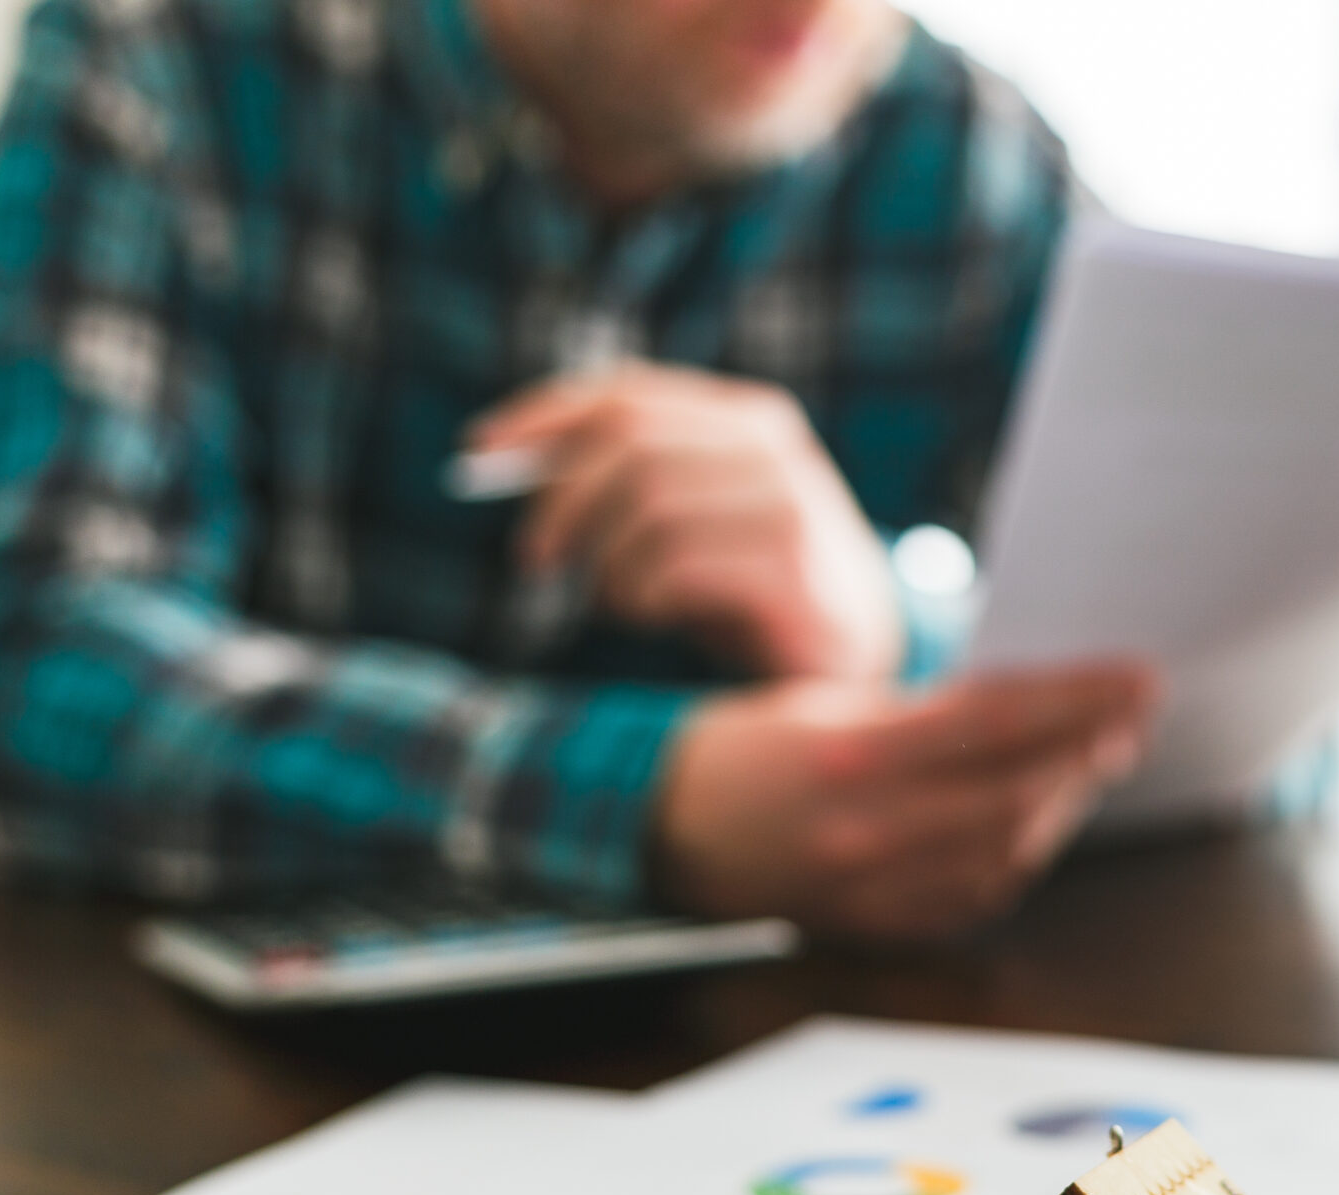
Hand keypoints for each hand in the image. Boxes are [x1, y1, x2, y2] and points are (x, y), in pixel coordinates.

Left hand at [469, 363, 901, 680]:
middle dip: (560, 499)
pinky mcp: (790, 572)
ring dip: (606, 563)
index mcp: (749, 420)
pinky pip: (672, 567)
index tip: (479, 448)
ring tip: (620, 599)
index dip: (544, 415)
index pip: (627, 393)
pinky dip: (640, 595)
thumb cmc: (754, 587)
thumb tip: (510, 457)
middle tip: (532, 556)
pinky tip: (655, 614)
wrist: (859, 657)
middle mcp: (773, 451)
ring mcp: (787, 507)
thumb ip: (629, 479)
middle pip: (626, 444)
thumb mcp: (695, 517)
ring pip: (644, 506)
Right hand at [654, 662, 1160, 941]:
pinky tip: (1042, 819)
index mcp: (853, 754)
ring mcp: (872, 887)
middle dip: (1090, 749)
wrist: (664, 827)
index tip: (1135, 678)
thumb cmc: (747, 750)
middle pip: (1017, 790)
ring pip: (1007, 850)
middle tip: (1136, 714)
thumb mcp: (829, 703)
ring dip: (1064, 803)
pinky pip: (976, 898)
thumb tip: (1030, 706)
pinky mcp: (875, 924)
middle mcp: (867, 828)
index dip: (1079, 699)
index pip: (999, 721)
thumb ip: (927, 712)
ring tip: (1098, 758)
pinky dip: (1022, 856)